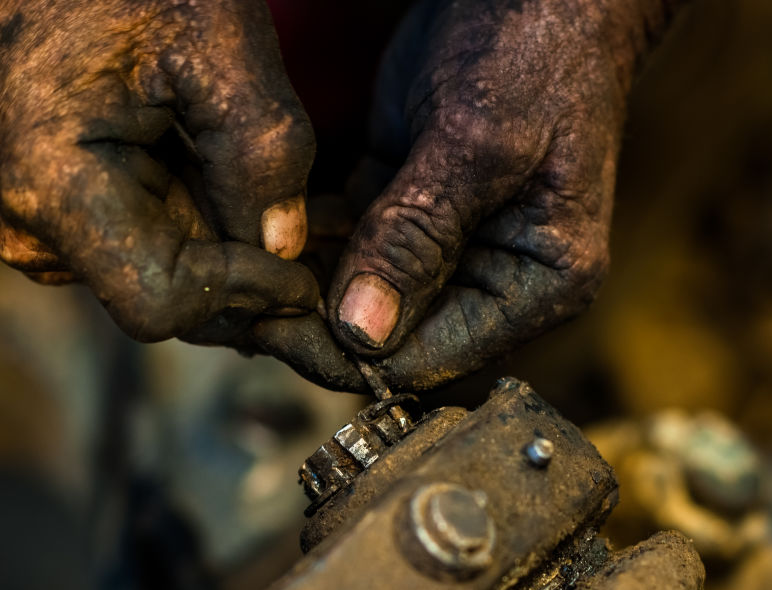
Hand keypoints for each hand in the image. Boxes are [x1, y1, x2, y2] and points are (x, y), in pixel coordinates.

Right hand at [0, 0, 318, 343]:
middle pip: (170, 299)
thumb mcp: (214, 41)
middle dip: (252, 284)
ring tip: (300, 217)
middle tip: (329, 258)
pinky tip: (249, 199)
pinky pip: (154, 252)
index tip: (308, 277)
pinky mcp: (66, 222)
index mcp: (55, 189)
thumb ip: (261, 147)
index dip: (243, 295)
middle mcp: (37, 230)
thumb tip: (285, 247)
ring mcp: (46, 230)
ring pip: (169, 280)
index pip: (162, 300)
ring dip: (238, 259)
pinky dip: (210, 235)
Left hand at [255, 0, 687, 391]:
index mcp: (537, 285)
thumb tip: (363, 331)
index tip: (272, 323)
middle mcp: (491, 280)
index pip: (429, 358)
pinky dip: (305, 243)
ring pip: (358, 296)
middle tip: (239, 296)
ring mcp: (446, 247)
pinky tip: (260, 231)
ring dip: (300, 284)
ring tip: (235, 268)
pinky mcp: (407, 210)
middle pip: (388, 335)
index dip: (346, 351)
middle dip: (314, 320)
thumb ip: (417, 237)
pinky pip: (347, 247)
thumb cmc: (536, 49)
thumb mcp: (478, 143)